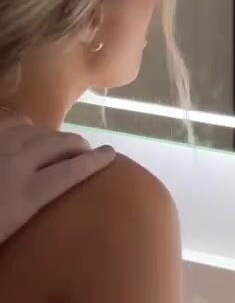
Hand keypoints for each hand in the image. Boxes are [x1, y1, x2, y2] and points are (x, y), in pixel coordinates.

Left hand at [0, 114, 115, 242]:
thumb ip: (25, 207)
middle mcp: (18, 163)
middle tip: (85, 149)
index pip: (73, 171)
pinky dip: (20, 122)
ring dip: (50, 134)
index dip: (96, 161)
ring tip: (54, 140)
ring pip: (36, 129)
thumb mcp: (5, 228)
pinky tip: (21, 127)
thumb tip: (40, 195)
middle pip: (60, 144)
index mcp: (27, 194)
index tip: (111, 154)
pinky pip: (8, 119)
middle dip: (78, 144)